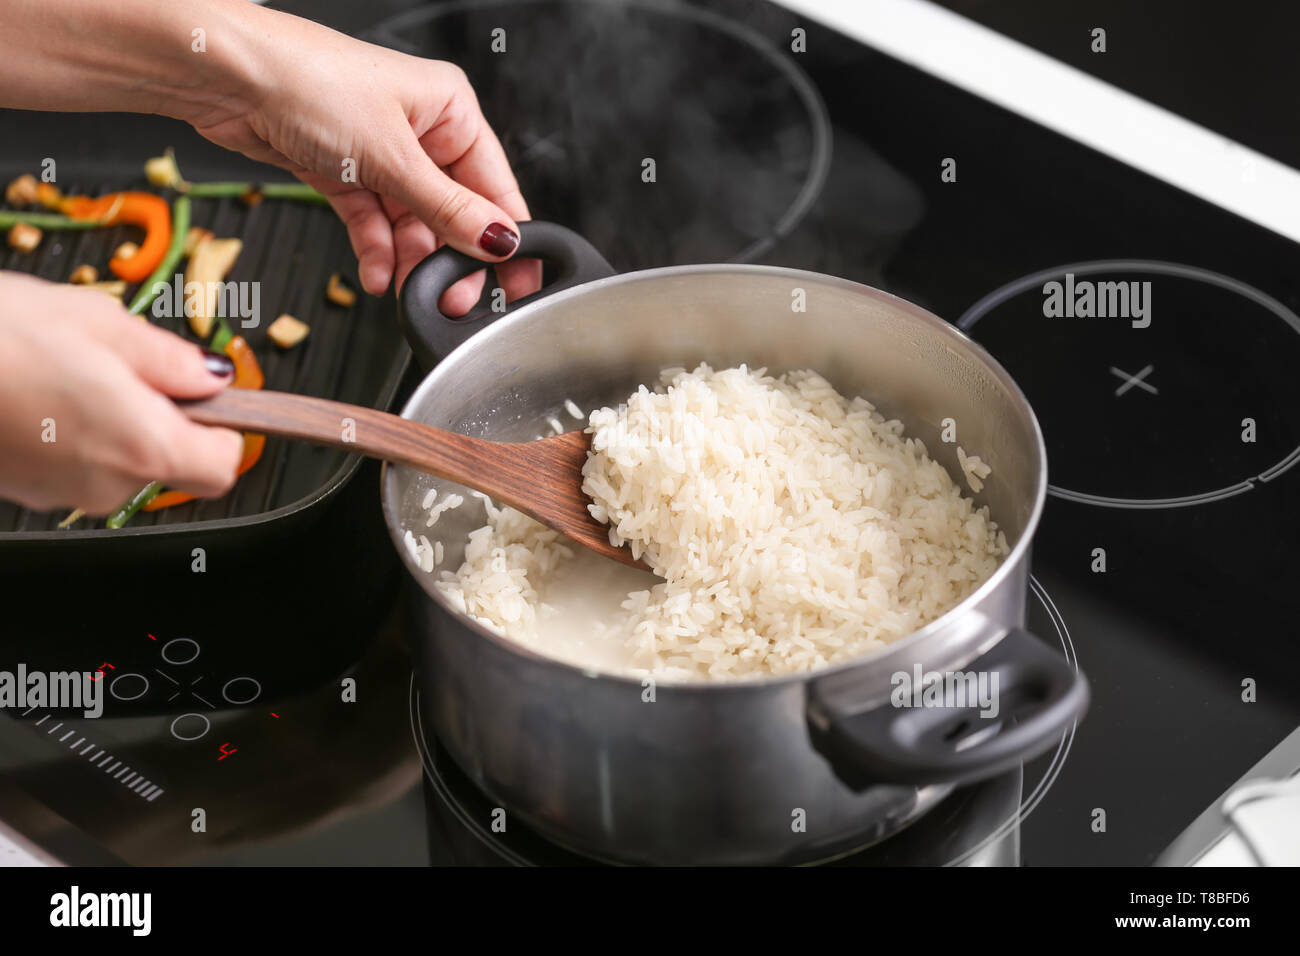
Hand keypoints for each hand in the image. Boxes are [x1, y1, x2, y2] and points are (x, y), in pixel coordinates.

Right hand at [0, 273, 242, 513]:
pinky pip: (69, 464)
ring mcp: (60, 493)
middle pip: (169, 463)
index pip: (222, 465)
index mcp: (145, 444)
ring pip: (117, 463)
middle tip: (125, 365)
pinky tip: (36, 391)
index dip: (224, 429)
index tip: (211, 397)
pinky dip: (68, 433)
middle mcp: (107, 482)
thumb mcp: (102, 323)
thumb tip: (211, 376)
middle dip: (162, 418)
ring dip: (111, 423)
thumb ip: (170, 358)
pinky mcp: (22, 490)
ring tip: (69, 370)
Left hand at [181, 9, 540, 311]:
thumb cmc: (307, 80)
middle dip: (452, 257)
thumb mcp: (392, 156)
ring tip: (407, 289)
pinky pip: (374, 222)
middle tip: (454, 295)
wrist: (225, 75)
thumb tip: (498, 241)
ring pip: (412, 223)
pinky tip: (377, 274)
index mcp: (450, 111)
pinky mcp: (344, 172)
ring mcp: (381, 153)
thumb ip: (449, 208)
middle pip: (454, 211)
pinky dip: (376, 250)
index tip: (516, 282)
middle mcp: (421, 131)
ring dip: (409, 260)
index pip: (495, 186)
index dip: (507, 238)